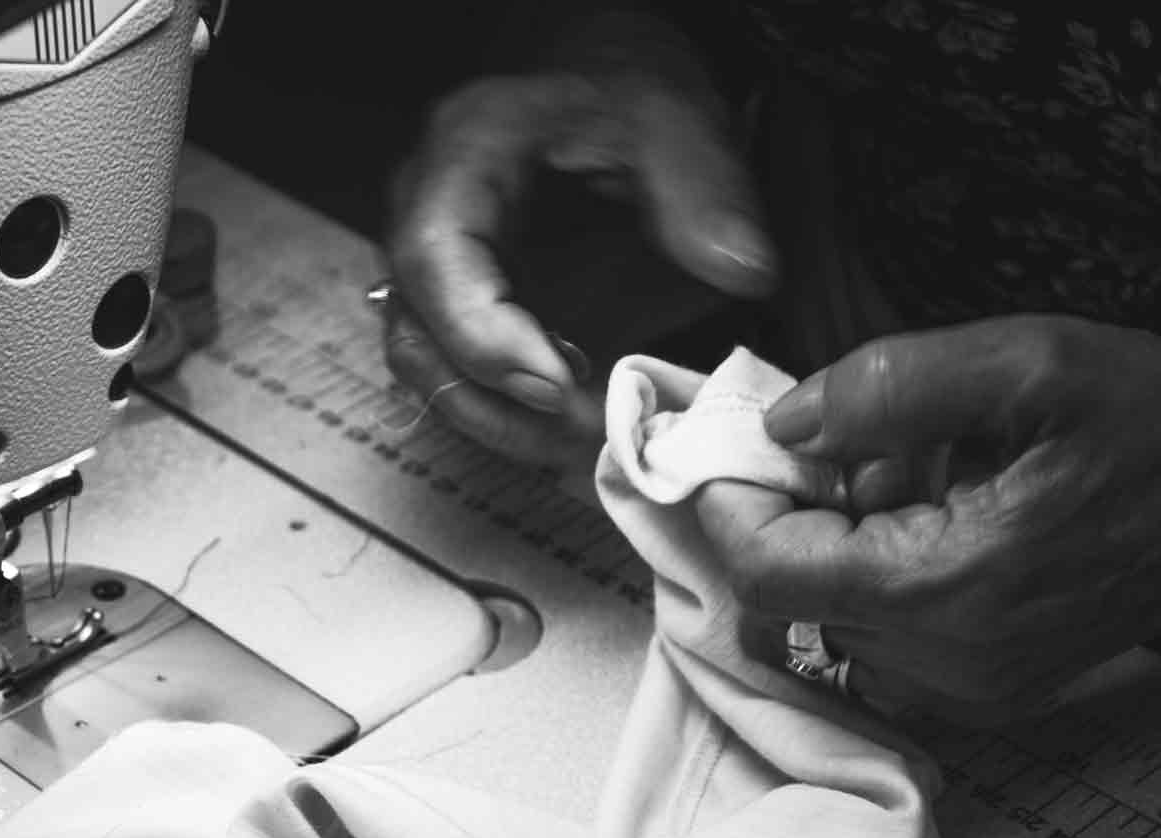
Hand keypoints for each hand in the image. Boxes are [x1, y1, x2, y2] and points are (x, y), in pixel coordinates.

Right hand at [383, 9, 774, 461]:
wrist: (597, 80)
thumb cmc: (624, 93)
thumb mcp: (676, 119)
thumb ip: (705, 189)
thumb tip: (744, 269)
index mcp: (466, 150)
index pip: (436, 255)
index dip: (484, 334)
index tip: (560, 383)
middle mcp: (427, 211)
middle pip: (416, 331)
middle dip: (496, 401)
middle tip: (585, 431)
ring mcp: (435, 264)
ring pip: (427, 365)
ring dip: (500, 418)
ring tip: (585, 434)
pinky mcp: (459, 302)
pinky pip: (459, 371)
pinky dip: (510, 410)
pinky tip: (578, 415)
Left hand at [695, 314, 1160, 722]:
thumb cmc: (1158, 427)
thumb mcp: (1032, 363)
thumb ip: (893, 386)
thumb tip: (787, 422)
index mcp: (947, 590)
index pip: (767, 574)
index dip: (728, 506)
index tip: (728, 446)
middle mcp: (946, 665)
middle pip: (787, 601)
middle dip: (787, 516)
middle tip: (838, 444)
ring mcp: (965, 692)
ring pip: (824, 624)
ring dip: (832, 549)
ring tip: (905, 480)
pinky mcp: (981, 692)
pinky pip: (875, 643)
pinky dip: (871, 580)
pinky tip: (931, 520)